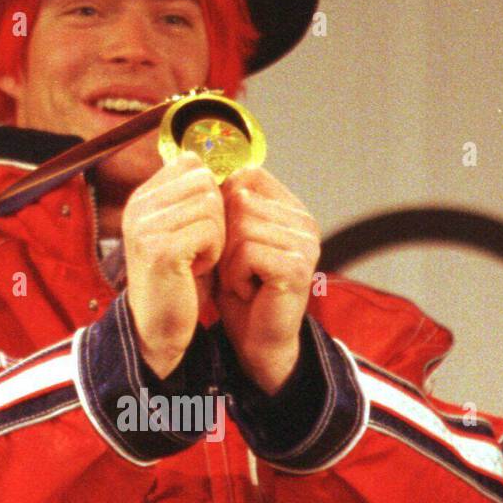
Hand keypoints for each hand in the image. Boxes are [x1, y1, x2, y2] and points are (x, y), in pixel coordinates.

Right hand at [123, 151, 224, 378]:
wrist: (159, 328)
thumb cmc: (181, 280)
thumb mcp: (185, 230)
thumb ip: (197, 197)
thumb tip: (228, 164)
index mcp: (143, 197)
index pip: (192, 163)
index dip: (210, 193)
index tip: (200, 227)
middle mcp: (138, 205)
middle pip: (204, 180)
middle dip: (217, 215)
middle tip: (202, 247)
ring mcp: (145, 226)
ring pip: (211, 204)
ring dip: (217, 236)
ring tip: (198, 259)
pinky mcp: (160, 248)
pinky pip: (210, 230)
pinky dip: (214, 253)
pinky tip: (197, 270)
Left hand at [216, 168, 320, 392]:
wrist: (257, 340)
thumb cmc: (241, 290)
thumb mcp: (229, 239)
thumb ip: (225, 204)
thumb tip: (197, 163)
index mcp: (291, 208)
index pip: (247, 175)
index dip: (224, 204)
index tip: (227, 239)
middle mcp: (304, 221)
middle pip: (239, 201)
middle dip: (224, 239)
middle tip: (236, 268)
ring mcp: (304, 243)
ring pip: (239, 228)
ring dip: (227, 261)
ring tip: (242, 280)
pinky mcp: (296, 266)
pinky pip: (246, 253)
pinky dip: (235, 276)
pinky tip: (247, 291)